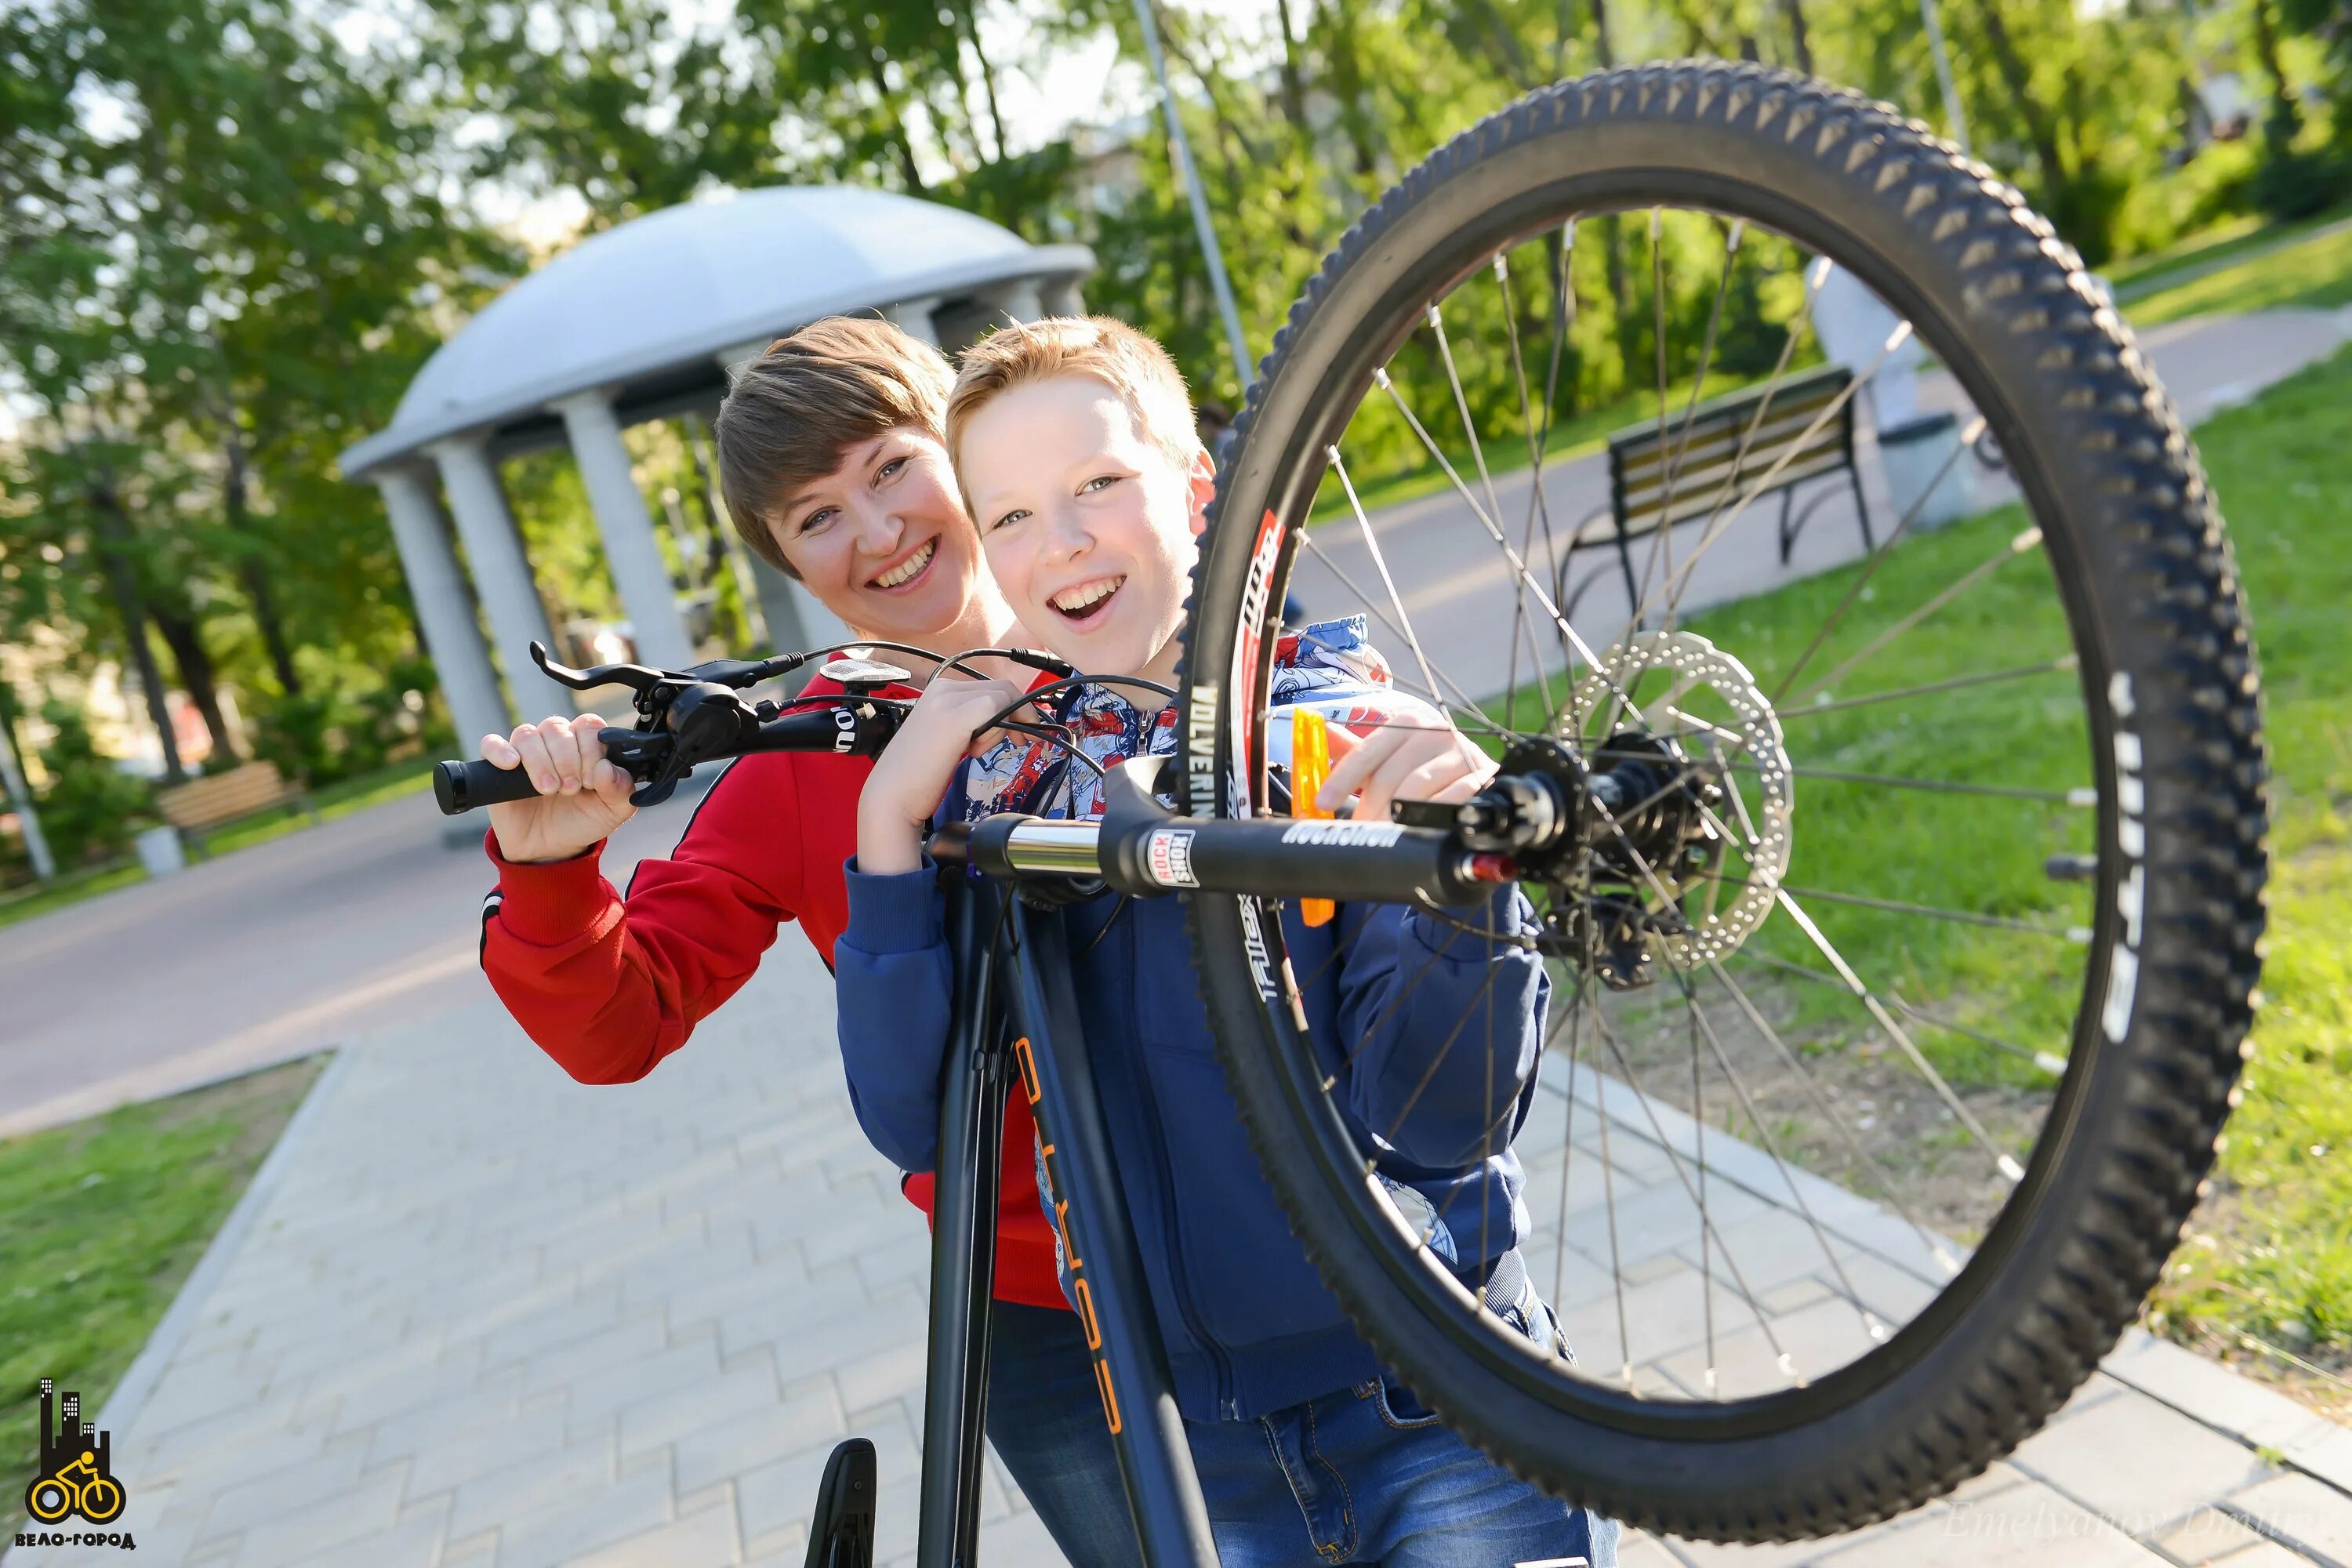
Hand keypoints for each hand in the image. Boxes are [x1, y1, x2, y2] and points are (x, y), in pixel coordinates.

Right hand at [483, 713, 637, 863]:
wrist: (551, 850)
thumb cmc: (582, 821)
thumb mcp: (614, 811)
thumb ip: (621, 789)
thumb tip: (607, 768)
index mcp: (584, 746)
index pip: (588, 725)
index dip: (591, 749)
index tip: (591, 779)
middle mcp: (555, 743)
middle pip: (557, 726)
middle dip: (567, 759)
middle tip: (570, 789)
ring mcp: (526, 753)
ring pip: (528, 734)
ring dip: (540, 761)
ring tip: (549, 789)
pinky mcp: (498, 767)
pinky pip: (492, 744)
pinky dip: (501, 750)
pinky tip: (512, 765)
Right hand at [856, 675, 1023, 875]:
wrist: (892, 796)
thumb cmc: (918, 775)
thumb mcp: (947, 737)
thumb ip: (969, 722)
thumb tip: (1003, 720)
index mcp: (939, 690)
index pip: (990, 687)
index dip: (1012, 708)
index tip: (1017, 732)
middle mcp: (944, 688)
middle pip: (1002, 688)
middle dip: (1018, 715)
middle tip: (1017, 742)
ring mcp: (948, 700)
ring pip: (1004, 696)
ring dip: (1006, 726)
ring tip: (978, 752)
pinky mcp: (955, 718)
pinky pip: (998, 707)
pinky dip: (1000, 729)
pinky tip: (978, 751)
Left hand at [1314, 698, 1497, 827]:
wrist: (1476, 774)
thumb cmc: (1423, 767)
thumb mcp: (1389, 756)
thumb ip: (1355, 749)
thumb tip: (1319, 731)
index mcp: (1407, 722)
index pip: (1367, 751)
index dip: (1341, 778)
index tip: (1322, 802)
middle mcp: (1435, 732)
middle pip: (1389, 775)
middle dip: (1369, 808)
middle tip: (1359, 830)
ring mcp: (1461, 753)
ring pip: (1416, 790)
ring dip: (1394, 818)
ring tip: (1384, 834)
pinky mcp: (1482, 776)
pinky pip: (1448, 802)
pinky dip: (1428, 819)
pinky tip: (1417, 831)